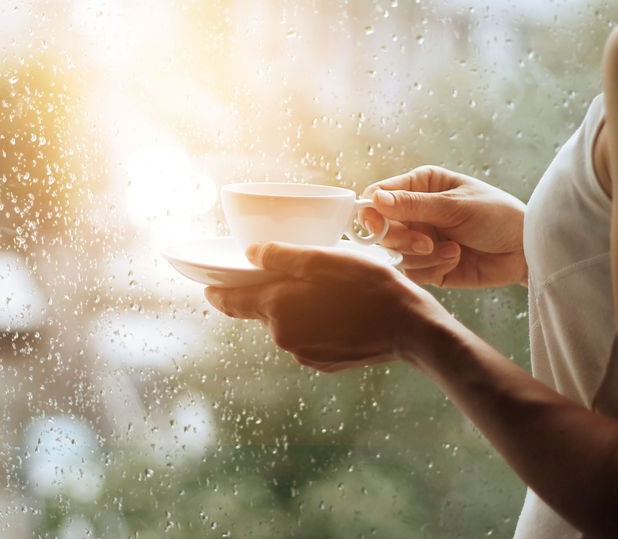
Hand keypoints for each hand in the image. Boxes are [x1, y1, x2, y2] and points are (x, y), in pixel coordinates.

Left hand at [204, 241, 442, 371]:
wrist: (410, 329)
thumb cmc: (369, 286)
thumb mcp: (325, 259)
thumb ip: (282, 256)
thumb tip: (249, 254)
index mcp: (277, 307)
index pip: (229, 301)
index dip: (217, 290)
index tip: (206, 284)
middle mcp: (283, 336)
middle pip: (262, 309)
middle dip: (271, 291)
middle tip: (298, 272)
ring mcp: (303, 353)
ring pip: (287, 323)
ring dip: (298, 306)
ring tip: (329, 290)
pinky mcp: (323, 363)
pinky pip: (307, 337)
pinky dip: (316, 323)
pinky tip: (341, 311)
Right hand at [360, 165, 526, 287]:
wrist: (525, 250)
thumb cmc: (496, 215)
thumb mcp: (455, 205)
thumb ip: (414, 205)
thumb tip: (375, 199)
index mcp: (419, 185)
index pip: (377, 196)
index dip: (372, 212)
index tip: (378, 226)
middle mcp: (415, 212)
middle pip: (381, 230)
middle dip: (401, 239)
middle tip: (424, 242)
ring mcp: (420, 239)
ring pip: (396, 253)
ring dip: (422, 255)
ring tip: (450, 250)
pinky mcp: (428, 265)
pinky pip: (413, 272)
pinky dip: (432, 267)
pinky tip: (455, 258)